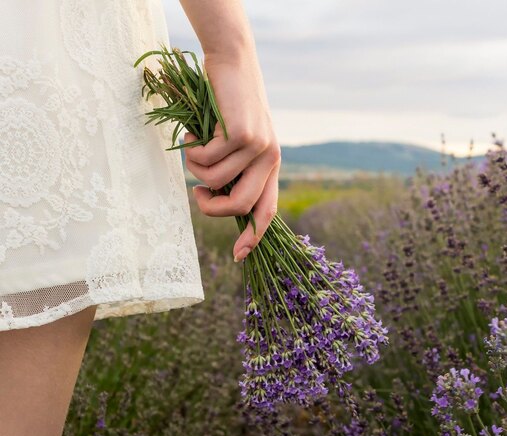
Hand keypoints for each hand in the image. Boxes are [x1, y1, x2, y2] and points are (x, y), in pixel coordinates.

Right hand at [184, 55, 279, 262]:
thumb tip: (218, 199)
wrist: (232, 63)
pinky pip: (206, 160)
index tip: (239, 257)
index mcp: (271, 166)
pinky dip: (192, 149)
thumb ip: (234, 169)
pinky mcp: (243, 134)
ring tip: (194, 146)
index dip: (254, 237)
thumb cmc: (228, 105)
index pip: (267, 210)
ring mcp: (259, 147)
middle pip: (240, 207)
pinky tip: (195, 131)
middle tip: (197, 194)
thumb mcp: (235, 142)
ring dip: (195, 169)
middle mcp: (270, 160)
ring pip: (216, 181)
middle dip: (212, 208)